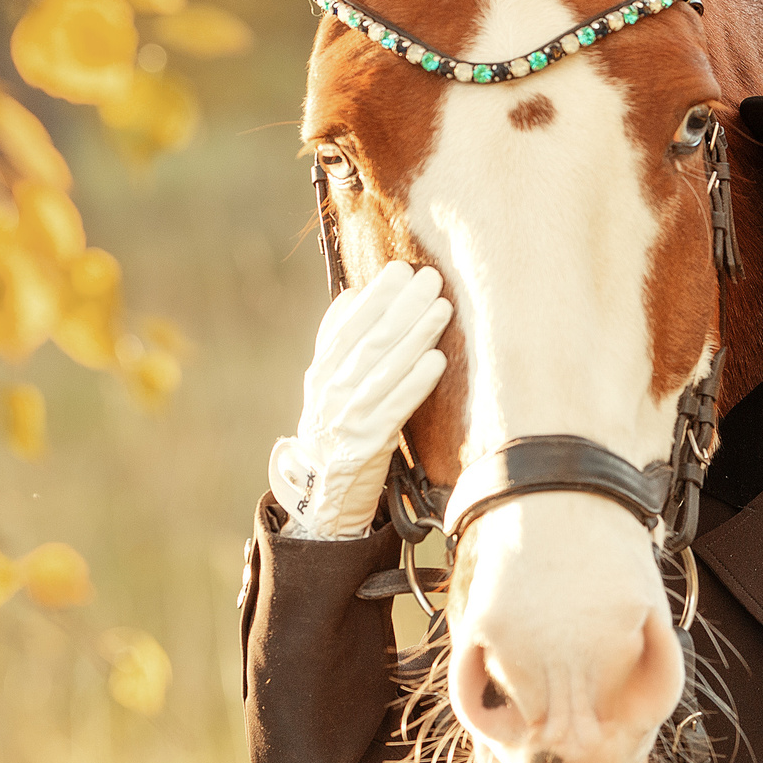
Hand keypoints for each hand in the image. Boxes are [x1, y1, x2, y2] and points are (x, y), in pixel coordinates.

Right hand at [269, 262, 451, 537]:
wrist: (324, 493)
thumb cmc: (337, 428)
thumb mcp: (328, 384)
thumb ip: (338, 342)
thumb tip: (354, 294)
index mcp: (321, 372)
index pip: (347, 325)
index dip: (374, 296)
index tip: (400, 270)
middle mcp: (330, 392)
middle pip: (370, 342)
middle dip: (402, 307)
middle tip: (431, 280)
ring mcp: (347, 419)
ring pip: (383, 371)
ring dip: (415, 337)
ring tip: (441, 309)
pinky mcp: (367, 446)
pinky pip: (394, 409)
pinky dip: (415, 383)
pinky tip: (436, 360)